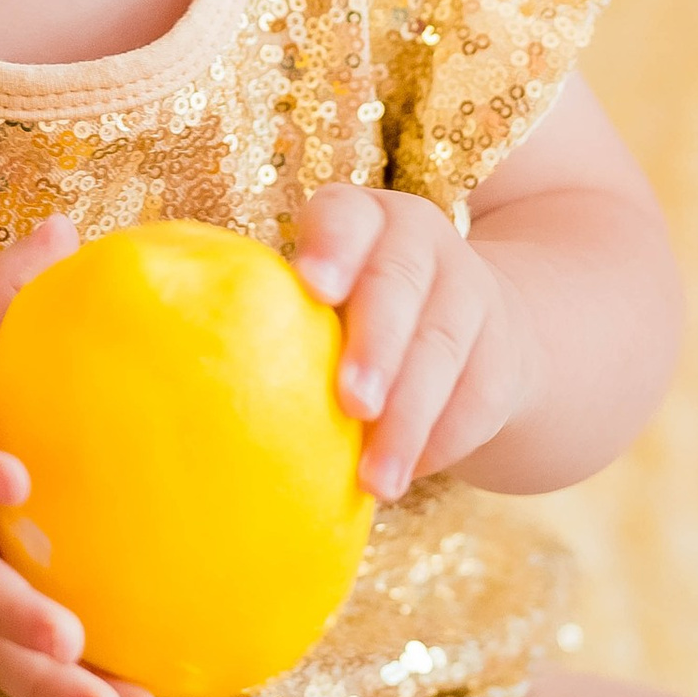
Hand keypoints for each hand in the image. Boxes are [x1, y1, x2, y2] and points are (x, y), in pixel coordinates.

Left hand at [291, 185, 545, 502]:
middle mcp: (419, 244)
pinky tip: (408, 474)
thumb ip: (276, 315)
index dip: (332, 246)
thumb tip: (195, 371)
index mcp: (360, 219)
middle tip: (352, 403)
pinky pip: (478, 397)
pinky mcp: (502, 355)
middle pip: (399, 284)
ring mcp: (469, 294)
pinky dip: (442, 440)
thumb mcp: (325, 295)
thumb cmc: (350, 316)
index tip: (312, 286)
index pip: (347, 217)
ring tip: (376, 479)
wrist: (469, 330)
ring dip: (408, 417)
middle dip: (377, 345)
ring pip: (442, 349)